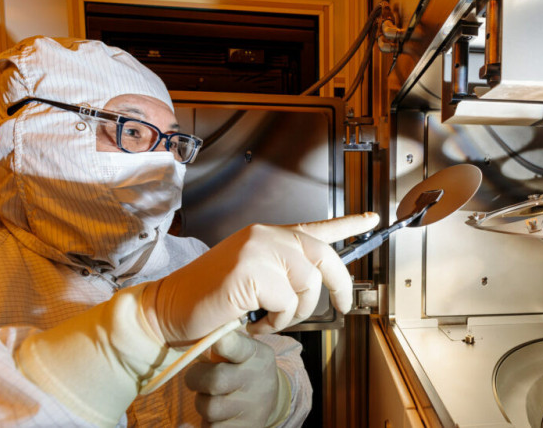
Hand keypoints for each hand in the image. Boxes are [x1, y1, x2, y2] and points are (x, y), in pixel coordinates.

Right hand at [142, 212, 379, 344]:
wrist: (170, 309)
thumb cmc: (212, 298)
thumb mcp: (254, 276)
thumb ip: (284, 271)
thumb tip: (317, 283)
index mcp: (269, 235)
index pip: (316, 226)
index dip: (349, 223)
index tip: (373, 219)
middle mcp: (265, 236)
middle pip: (324, 258)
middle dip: (338, 287)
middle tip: (340, 307)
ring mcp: (256, 251)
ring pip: (307, 285)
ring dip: (295, 313)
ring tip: (271, 319)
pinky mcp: (248, 273)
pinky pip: (285, 303)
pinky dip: (275, 322)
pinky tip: (254, 323)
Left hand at [184, 330, 288, 426]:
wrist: (269, 402)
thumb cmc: (244, 370)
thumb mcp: (244, 352)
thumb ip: (225, 343)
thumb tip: (197, 335)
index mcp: (256, 355)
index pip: (235, 345)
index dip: (222, 342)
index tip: (215, 341)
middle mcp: (257, 380)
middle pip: (215, 380)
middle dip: (195, 379)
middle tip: (196, 378)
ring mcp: (252, 408)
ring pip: (209, 407)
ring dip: (202, 403)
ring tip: (212, 397)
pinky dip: (206, 423)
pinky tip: (216, 416)